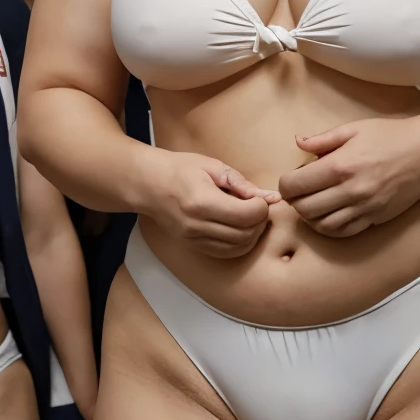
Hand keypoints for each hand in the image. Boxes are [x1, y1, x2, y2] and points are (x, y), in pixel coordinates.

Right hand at [141, 151, 276, 258]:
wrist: (147, 184)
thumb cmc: (178, 169)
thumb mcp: (211, 166)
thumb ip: (242, 183)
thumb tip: (272, 198)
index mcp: (201, 201)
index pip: (246, 215)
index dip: (261, 207)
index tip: (259, 197)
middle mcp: (196, 224)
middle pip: (245, 234)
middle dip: (260, 221)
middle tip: (257, 206)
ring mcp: (193, 238)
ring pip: (239, 247)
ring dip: (253, 233)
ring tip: (249, 217)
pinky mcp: (193, 245)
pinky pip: (226, 252)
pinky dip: (240, 243)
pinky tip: (239, 228)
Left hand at [280, 116, 419, 237]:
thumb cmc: (391, 136)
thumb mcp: (354, 129)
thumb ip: (322, 139)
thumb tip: (298, 142)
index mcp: (340, 165)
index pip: (294, 186)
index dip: (286, 184)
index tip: (291, 178)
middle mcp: (351, 190)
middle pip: (304, 208)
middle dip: (294, 201)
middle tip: (299, 191)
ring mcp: (365, 207)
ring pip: (321, 225)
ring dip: (310, 216)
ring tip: (313, 203)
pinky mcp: (376, 218)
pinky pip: (343, 232)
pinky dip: (329, 228)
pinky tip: (328, 215)